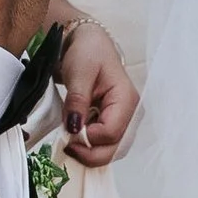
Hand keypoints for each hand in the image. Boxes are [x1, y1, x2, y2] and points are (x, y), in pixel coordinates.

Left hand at [54, 13, 137, 165]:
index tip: (67, 131)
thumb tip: (74, 128)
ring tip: (70, 140)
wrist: (90, 44)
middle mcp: (131, 115)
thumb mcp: (79, 73)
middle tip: (66, 145)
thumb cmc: (88, 53)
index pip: (111, 133)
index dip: (88, 138)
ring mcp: (124, 122)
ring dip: (89, 152)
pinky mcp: (115, 125)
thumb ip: (78, 101)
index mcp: (127, 100)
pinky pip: (106, 146)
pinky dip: (90, 147)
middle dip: (89, 152)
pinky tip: (76, 137)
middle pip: (115, 149)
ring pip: (111, 151)